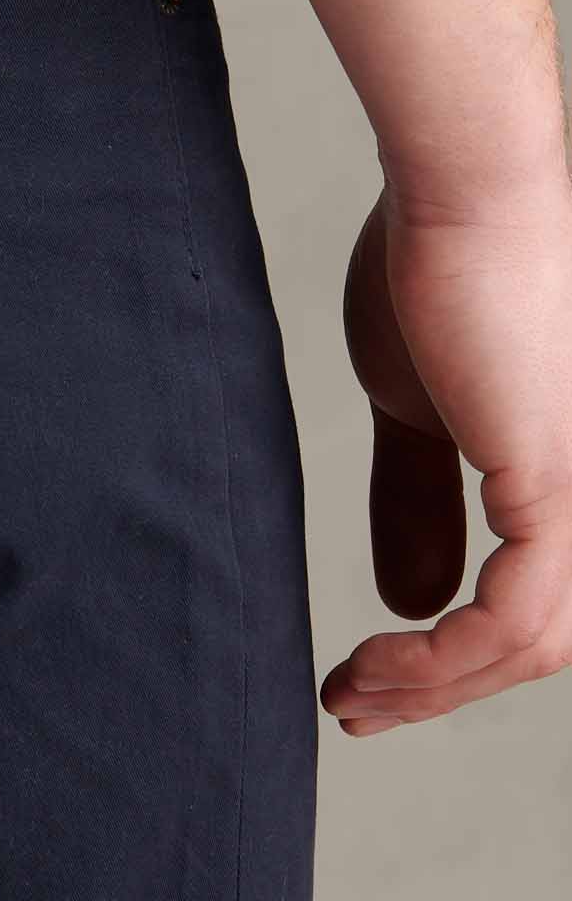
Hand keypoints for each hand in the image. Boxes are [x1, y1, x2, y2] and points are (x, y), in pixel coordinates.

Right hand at [320, 181, 571, 735]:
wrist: (461, 195)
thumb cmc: (439, 271)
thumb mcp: (420, 411)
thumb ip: (418, 502)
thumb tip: (407, 599)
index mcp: (571, 479)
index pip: (541, 607)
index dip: (462, 662)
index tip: (375, 680)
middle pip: (543, 644)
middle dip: (442, 691)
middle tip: (356, 706)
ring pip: (533, 648)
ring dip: (432, 688)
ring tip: (351, 692)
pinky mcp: (559, 487)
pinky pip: (511, 622)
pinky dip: (441, 662)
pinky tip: (378, 664)